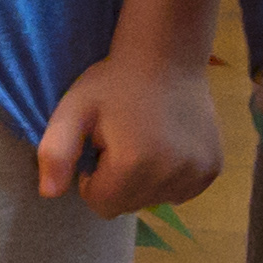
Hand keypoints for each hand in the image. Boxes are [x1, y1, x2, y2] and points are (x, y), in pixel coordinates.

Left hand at [35, 48, 222, 219]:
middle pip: (128, 207)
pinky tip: (166, 146)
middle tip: (122, 141)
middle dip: (117, 182)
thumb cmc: (113, 83)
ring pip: (154, 201)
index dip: (92, 179)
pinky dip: (168, 178)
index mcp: (133, 165)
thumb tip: (49, 193)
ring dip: (143, 181)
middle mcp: (170, 175)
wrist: (167, 56)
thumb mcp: (73, 110)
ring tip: (144, 141)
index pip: (101, 205)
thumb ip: (56, 152)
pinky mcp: (212, 169)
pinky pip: (179, 193)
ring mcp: (197, 174)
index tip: (99, 146)